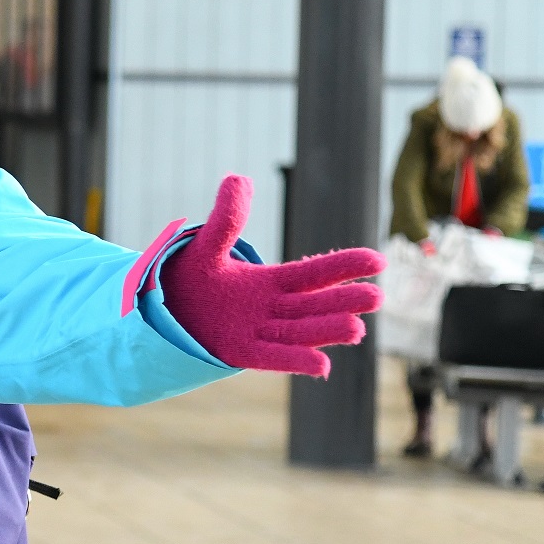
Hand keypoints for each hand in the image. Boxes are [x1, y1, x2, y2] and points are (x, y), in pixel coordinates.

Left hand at [158, 176, 384, 376]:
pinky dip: (295, 360)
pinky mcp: (240, 352)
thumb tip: (238, 178)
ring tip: (356, 329)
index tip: (378, 261)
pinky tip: (322, 365)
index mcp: (272, 281)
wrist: (165, 307)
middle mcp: (274, 308)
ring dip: (327, 331)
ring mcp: (260, 332)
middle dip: (345, 302)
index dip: (345, 266)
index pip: (315, 273)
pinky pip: (272, 358)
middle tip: (377, 297)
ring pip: (301, 332)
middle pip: (316, 305)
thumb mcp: (207, 244)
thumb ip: (226, 217)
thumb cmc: (192, 276)